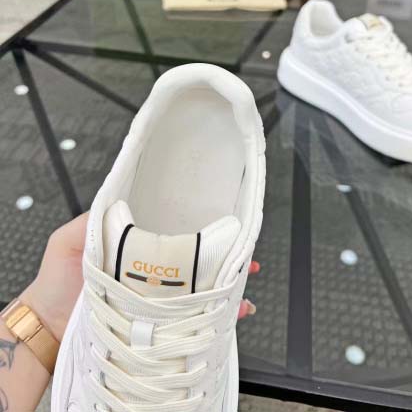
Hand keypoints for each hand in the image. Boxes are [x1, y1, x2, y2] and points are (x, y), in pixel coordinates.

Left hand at [20, 214, 259, 340]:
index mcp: (137, 248)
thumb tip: (119, 201)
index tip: (224, 225)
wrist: (49, 327)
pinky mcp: (156, 323)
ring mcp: (155, 298)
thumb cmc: (57, 282)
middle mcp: (151, 272)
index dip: (201, 230)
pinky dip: (214, 317)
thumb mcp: (70, 240)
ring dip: (225, 286)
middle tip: (245, 256)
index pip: (175, 234)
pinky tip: (231, 311)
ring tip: (242, 283)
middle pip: (195, 263)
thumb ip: (92, 219)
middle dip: (224, 259)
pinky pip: (190, 319)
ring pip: (199, 290)